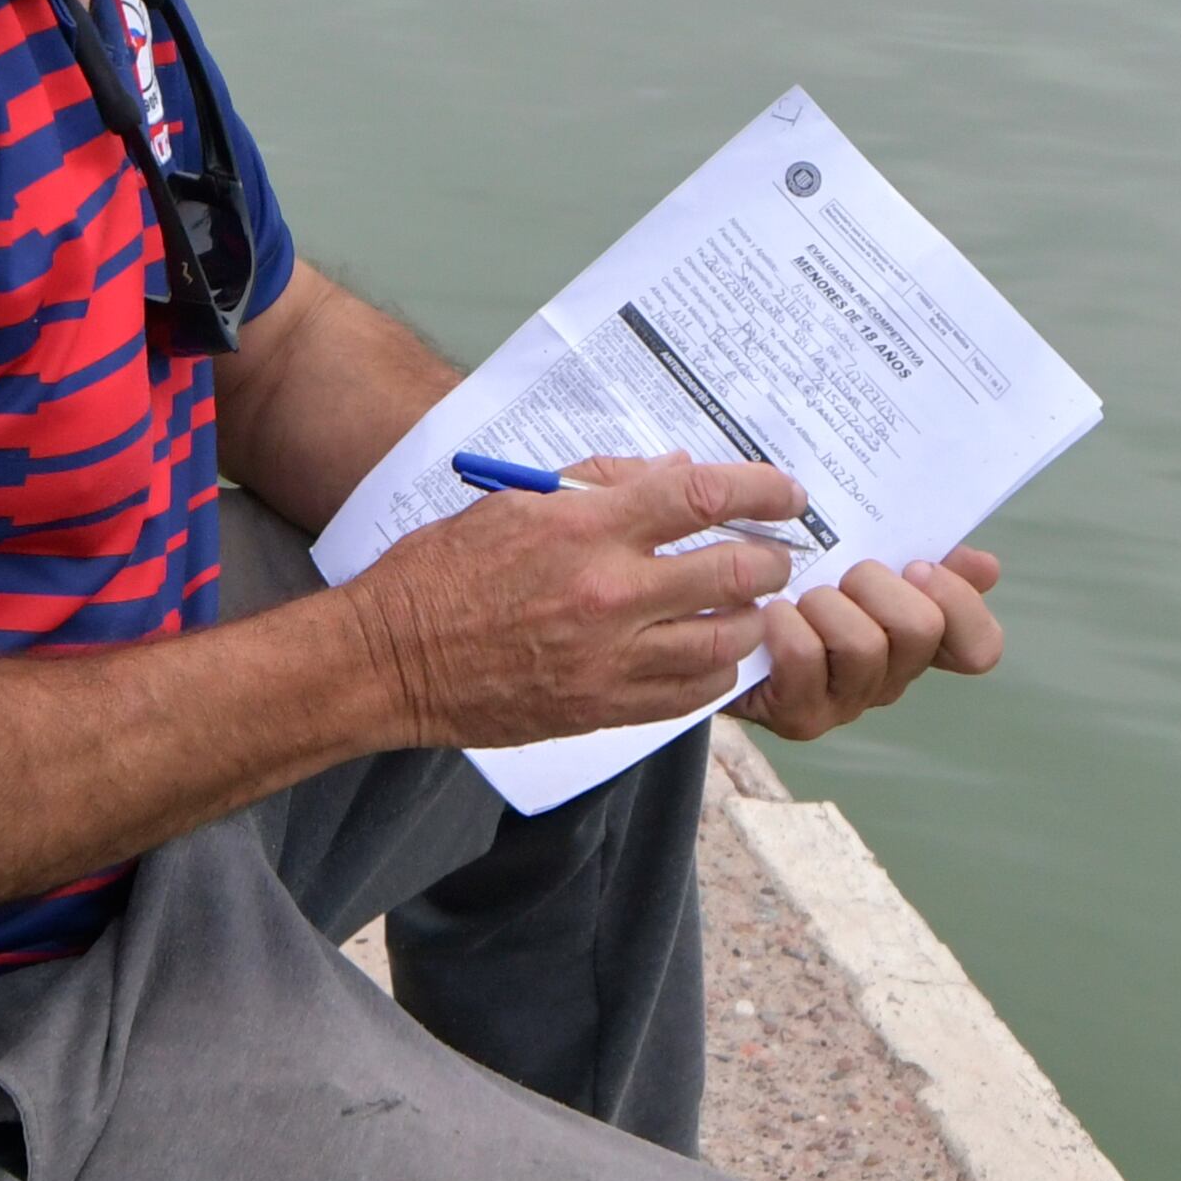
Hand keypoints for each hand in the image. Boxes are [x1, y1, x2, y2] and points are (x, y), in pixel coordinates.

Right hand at [343, 455, 805, 749]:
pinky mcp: (603, 708)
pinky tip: (710, 655)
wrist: (392, 660)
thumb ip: (600, 483)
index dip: (763, 491)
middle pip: (734, 572)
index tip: (788, 495)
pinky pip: (692, 695)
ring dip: (751, 620)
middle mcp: (607, 592)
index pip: (703, 496)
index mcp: (584, 528)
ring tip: (747, 609)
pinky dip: (716, 672)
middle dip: (770, 561)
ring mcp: (610, 658)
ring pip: (727, 640)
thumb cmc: (443, 573)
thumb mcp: (515, 504)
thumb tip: (675, 472)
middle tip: (774, 557)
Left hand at [734, 548, 1005, 744]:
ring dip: (826, 604)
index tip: (919, 566)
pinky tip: (771, 615)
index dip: (960, 603)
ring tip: (800, 599)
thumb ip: (928, 559)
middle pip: (921, 628)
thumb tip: (985, 567)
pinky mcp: (800, 717)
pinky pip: (806, 657)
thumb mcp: (862, 558)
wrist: (715, 625)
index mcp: (919, 641)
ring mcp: (847, 704)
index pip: (980, 646)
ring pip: (865, 644)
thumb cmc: (798, 584)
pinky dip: (786, 624)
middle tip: (844, 576)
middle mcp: (892, 679)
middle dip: (876, 584)